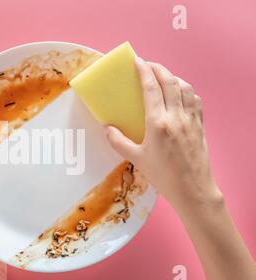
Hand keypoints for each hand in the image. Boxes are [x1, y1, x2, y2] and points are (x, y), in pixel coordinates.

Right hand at [105, 57, 255, 279]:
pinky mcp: (200, 125)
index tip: (137, 61)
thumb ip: (119, 142)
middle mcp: (176, 116)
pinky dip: (186, 90)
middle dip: (158, 68)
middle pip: (170, 81)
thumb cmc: (163, 176)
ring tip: (163, 78)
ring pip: (185, 87)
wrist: (192, 190)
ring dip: (173, 77)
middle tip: (148, 65)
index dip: (144, 70)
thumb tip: (107, 128)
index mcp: (158, 123)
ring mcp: (191, 120)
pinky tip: (180, 93)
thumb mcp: (136, 159)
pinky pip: (195, 100)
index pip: (152, 88)